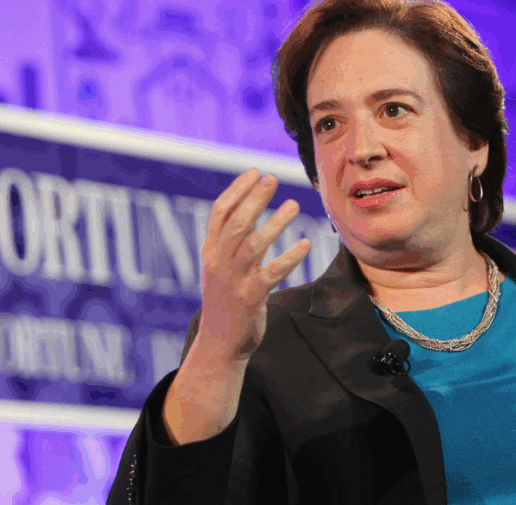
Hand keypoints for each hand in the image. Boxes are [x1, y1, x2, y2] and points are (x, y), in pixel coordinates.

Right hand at [197, 168, 310, 362]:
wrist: (220, 344)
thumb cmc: (226, 301)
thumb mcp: (223, 268)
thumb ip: (235, 242)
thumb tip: (251, 212)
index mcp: (210, 252)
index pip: (219, 213)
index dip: (237, 190)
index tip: (255, 172)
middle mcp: (218, 263)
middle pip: (236, 224)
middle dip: (254, 199)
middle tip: (273, 178)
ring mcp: (233, 281)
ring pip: (253, 245)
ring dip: (275, 223)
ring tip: (294, 205)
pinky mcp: (250, 298)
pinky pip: (271, 273)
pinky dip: (289, 258)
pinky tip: (305, 245)